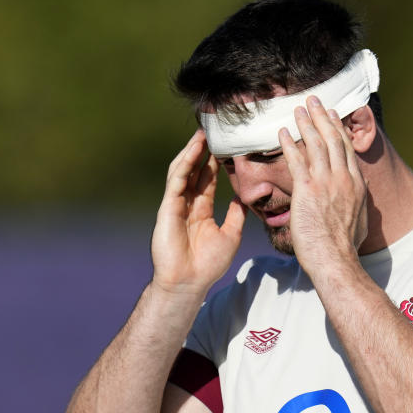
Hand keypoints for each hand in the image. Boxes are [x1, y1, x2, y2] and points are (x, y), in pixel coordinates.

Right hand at [151, 130, 245, 294]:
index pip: (208, 179)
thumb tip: (244, 200)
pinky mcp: (168, 207)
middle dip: (203, 151)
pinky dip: (184, 164)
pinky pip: (176, 180)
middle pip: (195, 170)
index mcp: (201, 210)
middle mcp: (187, 204)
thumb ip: (236, 215)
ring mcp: (176, 204)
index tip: (227, 145)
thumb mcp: (230, 235)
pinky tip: (194, 150)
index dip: (215, 162)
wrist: (189, 282)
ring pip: (183, 171)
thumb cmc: (207, 264)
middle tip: (214, 130)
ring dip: (192, 152)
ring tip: (203, 134)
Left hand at [278, 96, 368, 273]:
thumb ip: (358, 205)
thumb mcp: (360, 221)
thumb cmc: (345, 248)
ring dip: (306, 123)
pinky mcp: (307, 190)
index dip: (338, 129)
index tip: (332, 115)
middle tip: (314, 101)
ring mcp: (326, 183)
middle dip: (322, 117)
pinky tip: (282, 133)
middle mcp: (343, 178)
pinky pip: (297, 160)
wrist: (336, 259)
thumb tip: (360, 200)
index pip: (346, 149)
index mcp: (356, 185)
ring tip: (298, 109)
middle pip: (332, 139)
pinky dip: (289, 144)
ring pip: (316, 144)